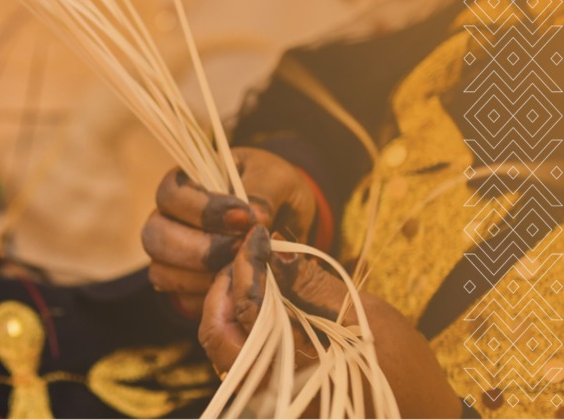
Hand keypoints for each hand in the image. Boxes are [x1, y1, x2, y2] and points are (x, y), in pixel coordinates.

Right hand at [141, 147, 316, 317]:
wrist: (290, 227)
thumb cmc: (277, 195)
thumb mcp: (279, 182)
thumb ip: (264, 195)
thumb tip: (255, 221)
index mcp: (187, 183)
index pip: (171, 193)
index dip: (203, 209)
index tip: (244, 218)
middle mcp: (169, 219)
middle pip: (155, 236)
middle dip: (202, 249)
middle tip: (241, 250)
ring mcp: (171, 255)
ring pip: (161, 272)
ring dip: (203, 276)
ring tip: (241, 269)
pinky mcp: (183, 287)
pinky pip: (180, 299)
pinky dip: (208, 297)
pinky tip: (237, 286)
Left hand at [198, 224, 461, 418]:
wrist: (419, 417)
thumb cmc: (401, 370)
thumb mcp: (362, 315)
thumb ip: (310, 284)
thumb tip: (275, 249)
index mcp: (290, 371)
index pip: (247, 307)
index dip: (247, 263)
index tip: (257, 235)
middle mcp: (268, 391)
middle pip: (217, 332)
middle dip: (227, 286)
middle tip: (249, 256)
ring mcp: (268, 399)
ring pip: (225, 345)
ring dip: (231, 303)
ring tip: (256, 271)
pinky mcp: (274, 396)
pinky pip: (242, 355)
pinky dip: (244, 322)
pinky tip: (265, 299)